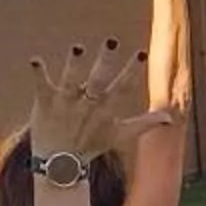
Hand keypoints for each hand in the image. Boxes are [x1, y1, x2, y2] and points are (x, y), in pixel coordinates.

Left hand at [28, 39, 171, 165]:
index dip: (132, 70)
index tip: (141, 53)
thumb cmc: (91, 145)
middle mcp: (86, 103)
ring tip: (77, 48)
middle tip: (111, 41)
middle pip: (97, 79)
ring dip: (73, 64)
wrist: (60, 164)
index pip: (122, 86)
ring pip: (70, 80)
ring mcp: (65, 103)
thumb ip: (145, 123)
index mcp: (105, 108)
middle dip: (104, 61)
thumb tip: (170, 118)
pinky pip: (41, 85)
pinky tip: (35, 60)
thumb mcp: (120, 135)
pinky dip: (39, 72)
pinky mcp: (45, 103)